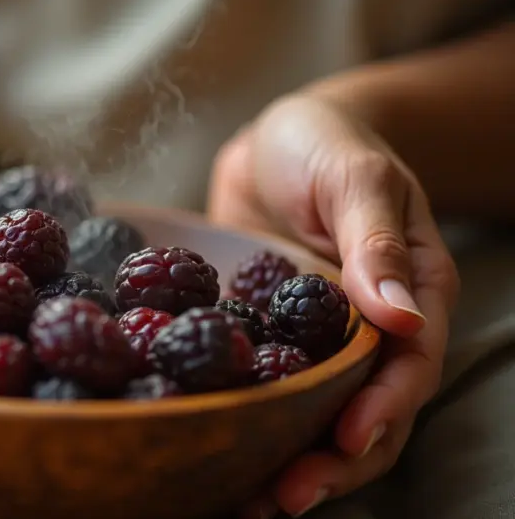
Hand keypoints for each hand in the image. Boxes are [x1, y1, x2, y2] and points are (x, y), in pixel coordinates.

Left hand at [208, 94, 458, 516]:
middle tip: (284, 497)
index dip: (382, 409)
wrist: (273, 141)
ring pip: (314, 415)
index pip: (407, 366)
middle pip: (365, 413)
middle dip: (331, 462)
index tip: (346, 439)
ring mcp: (315, 341)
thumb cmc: (326, 145)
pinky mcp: (267, 340)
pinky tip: (212, 451)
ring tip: (246, 502)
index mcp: (411, 293)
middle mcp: (366, 331)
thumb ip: (375, 242)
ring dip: (285, 459)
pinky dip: (246, 424)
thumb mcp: (356, 179)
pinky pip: (263, 390)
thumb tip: (399, 315)